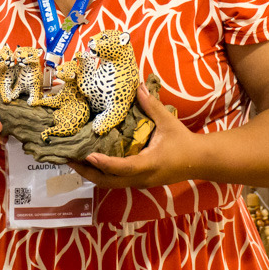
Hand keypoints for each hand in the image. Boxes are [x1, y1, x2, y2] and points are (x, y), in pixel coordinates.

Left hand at [67, 82, 197, 188]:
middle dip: (87, 171)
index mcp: (148, 165)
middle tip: (68, 158)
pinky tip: (92, 162)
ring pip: (110, 183)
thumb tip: (139, 86)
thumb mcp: (168, 122)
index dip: (104, 163)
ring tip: (75, 160)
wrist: (199, 161)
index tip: (87, 155)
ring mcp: (140, 182)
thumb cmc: (184, 142)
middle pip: (108, 181)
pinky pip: (116, 180)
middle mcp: (141, 178)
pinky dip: (102, 173)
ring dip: (92, 173)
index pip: (122, 168)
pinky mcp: (140, 181)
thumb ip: (152, 105)